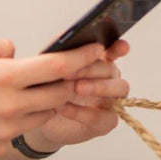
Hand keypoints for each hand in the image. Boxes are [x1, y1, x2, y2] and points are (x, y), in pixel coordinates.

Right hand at [0, 38, 108, 158]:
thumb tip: (19, 53)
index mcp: (5, 76)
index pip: (59, 67)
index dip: (83, 58)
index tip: (96, 51)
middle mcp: (12, 105)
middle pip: (61, 93)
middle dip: (70, 82)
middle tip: (69, 73)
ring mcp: (8, 129)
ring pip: (46, 114)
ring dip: (48, 102)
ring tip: (34, 91)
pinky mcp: (1, 146)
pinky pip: (26, 130)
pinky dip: (27, 119)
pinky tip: (10, 111)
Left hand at [21, 39, 130, 153]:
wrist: (40, 117)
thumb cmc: (47, 89)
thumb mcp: (48, 68)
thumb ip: (58, 52)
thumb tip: (63, 38)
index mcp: (98, 62)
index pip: (114, 51)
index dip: (118, 47)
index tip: (120, 46)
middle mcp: (109, 79)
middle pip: (111, 68)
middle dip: (92, 68)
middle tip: (71, 70)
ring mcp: (111, 101)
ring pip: (119, 89)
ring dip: (99, 86)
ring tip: (76, 88)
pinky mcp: (105, 122)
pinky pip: (104, 117)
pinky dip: (84, 112)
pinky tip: (64, 107)